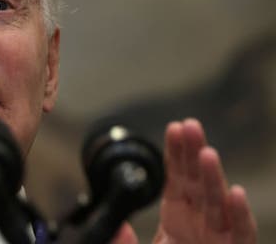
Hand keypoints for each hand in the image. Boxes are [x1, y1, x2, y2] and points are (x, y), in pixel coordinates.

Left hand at [153, 119, 256, 242]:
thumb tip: (118, 228)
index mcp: (178, 216)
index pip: (178, 178)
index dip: (176, 154)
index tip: (174, 128)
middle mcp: (201, 221)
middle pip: (198, 182)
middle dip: (194, 153)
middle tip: (190, 126)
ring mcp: (219, 236)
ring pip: (218, 202)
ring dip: (213, 178)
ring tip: (206, 154)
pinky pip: (240, 234)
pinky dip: (239, 215)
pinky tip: (235, 194)